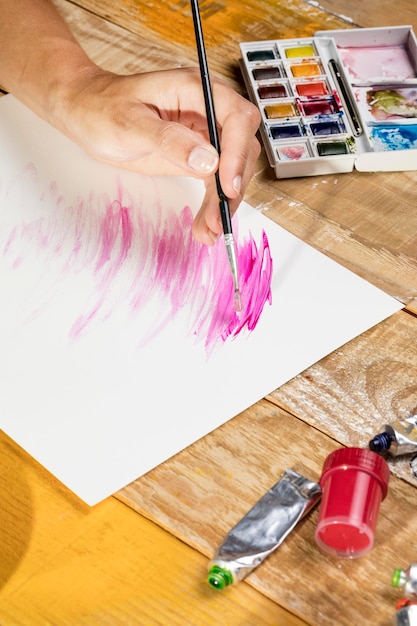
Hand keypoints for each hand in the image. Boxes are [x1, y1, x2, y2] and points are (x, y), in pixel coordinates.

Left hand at [56, 66, 260, 243]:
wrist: (87, 114)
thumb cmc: (103, 108)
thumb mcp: (129, 124)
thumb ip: (169, 140)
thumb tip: (208, 161)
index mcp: (196, 90)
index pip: (237, 118)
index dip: (238, 153)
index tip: (226, 186)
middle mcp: (208, 110)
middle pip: (242, 149)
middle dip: (231, 187)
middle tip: (215, 220)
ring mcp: (205, 134)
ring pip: (232, 170)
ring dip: (224, 203)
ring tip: (208, 232)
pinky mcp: (199, 155)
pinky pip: (216, 181)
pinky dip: (213, 204)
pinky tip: (205, 225)